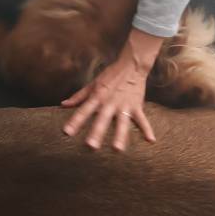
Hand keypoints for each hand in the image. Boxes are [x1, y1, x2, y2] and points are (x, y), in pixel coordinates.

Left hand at [62, 31, 161, 150]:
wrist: (131, 65)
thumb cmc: (110, 75)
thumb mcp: (92, 84)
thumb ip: (78, 96)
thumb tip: (63, 105)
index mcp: (97, 97)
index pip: (84, 110)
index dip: (75, 121)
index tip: (67, 133)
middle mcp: (110, 103)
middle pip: (102, 119)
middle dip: (96, 132)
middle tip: (90, 146)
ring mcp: (124, 105)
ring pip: (122, 123)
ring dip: (120, 136)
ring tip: (118, 149)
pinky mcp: (136, 106)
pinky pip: (142, 119)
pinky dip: (147, 129)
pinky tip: (151, 140)